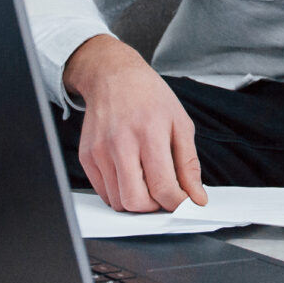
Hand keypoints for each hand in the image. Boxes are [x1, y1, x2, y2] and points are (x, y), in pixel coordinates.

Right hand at [64, 34, 206, 212]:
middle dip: (154, 207)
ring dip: (136, 201)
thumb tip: (197, 197)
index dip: (176, 202)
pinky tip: (130, 174)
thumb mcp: (180, 124)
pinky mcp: (86, 156)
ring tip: (147, 181)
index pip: (162, 187)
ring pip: (118, 201)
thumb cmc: (150, 97)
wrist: (113, 76)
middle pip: (136, 201)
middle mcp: (121, 143)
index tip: (183, 201)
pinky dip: (119, 192)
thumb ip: (189, 164)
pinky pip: (103, 192)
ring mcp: (99, 150)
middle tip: (163, 194)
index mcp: (150, 132)